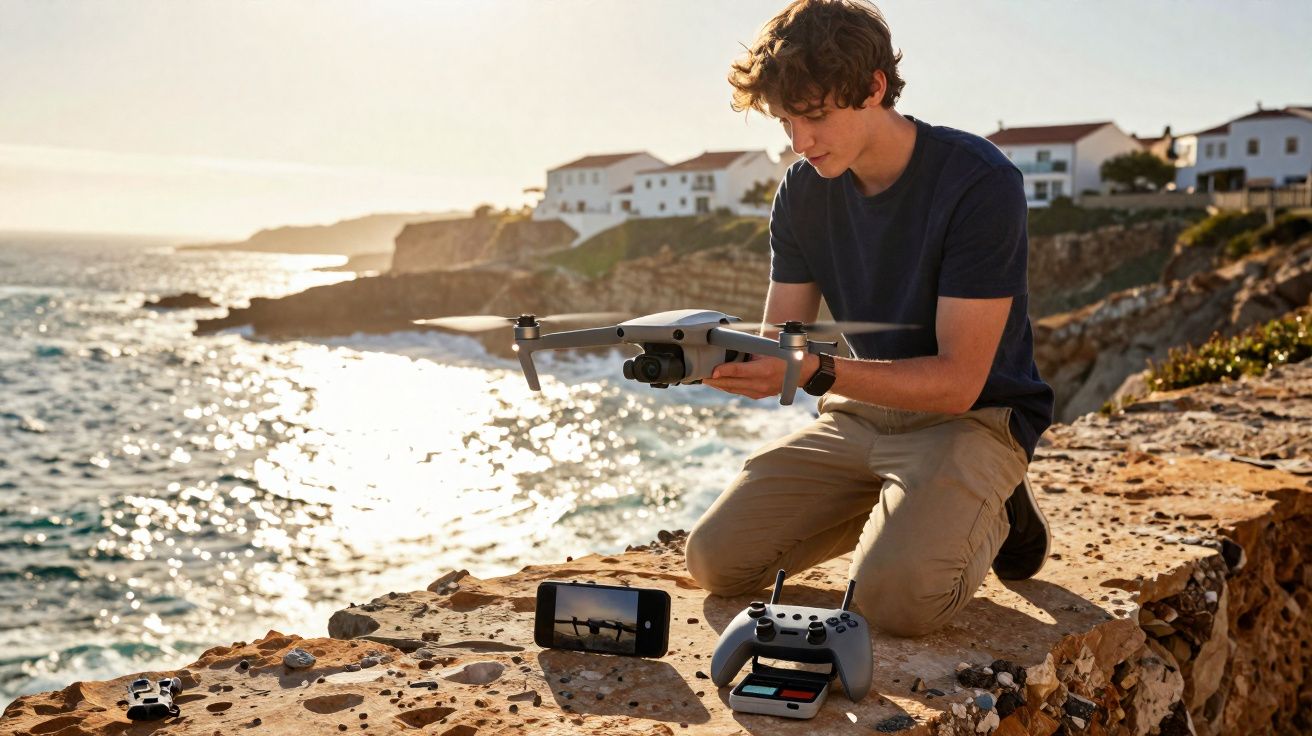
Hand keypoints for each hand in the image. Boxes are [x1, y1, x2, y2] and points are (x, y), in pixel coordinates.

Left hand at [703, 354, 820, 400]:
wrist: (802, 372)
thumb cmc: (786, 355)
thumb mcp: (770, 348)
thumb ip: (752, 348)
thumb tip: (734, 342)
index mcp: (764, 369)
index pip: (740, 371)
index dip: (725, 371)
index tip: (713, 371)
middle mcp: (761, 383)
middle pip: (733, 383)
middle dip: (716, 380)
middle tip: (702, 375)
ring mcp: (760, 391)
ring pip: (734, 389)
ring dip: (719, 384)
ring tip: (706, 379)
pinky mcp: (758, 395)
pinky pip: (739, 391)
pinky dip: (728, 387)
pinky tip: (719, 383)